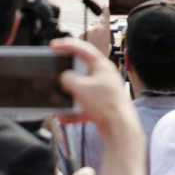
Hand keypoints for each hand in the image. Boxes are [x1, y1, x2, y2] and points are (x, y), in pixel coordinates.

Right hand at [53, 37, 145, 174]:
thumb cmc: (105, 105)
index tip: (54, 46)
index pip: (83, 49)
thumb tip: (65, 78)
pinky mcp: (101, 107)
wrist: (119, 129)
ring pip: (81, 89)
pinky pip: (83, 106)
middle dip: (67, 74)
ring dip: (68, 95)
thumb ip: (68, 78)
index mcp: (102, 66)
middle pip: (81, 70)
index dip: (67, 45)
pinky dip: (73, 111)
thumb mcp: (80, 87)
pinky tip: (64, 117)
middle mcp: (104, 77)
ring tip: (59, 100)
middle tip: (56, 72)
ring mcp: (103, 92)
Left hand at [81, 8, 111, 58]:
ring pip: (89, 29)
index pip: (106, 16)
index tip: (105, 4)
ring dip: (90, 33)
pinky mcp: (82, 33)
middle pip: (97, 20)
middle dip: (97, 24)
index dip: (105, 9)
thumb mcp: (108, 44)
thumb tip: (100, 34)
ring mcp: (89, 30)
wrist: (94, 60)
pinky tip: (87, 45)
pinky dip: (84, 38)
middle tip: (98, 33)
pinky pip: (83, 34)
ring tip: (93, 44)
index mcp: (106, 29)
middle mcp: (97, 27)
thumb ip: (104, 36)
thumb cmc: (103, 54)